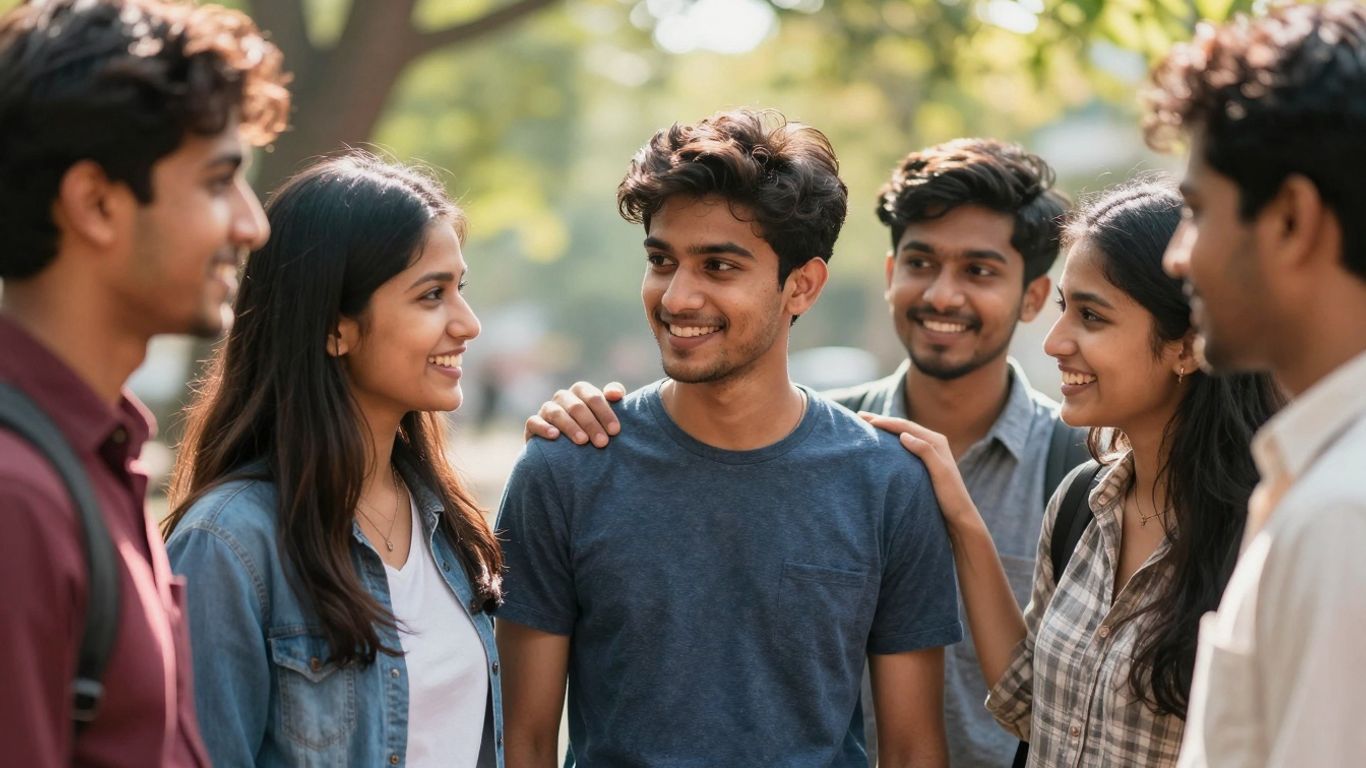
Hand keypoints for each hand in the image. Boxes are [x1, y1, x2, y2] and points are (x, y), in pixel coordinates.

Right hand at [523, 381, 625, 446]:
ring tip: (583, 441)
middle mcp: (563, 398)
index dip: (605, 412)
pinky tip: (555, 436)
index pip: (592, 396)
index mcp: (580, 392)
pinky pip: (534, 422)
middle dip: (591, 424)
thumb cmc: (591, 429)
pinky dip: (544, 428)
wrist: (564, 451)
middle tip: (602, 442)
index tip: (615, 431)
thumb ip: (612, 399)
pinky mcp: (532, 424)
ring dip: (571, 427)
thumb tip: (616, 394)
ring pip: (556, 413)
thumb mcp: (603, 415)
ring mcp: (546, 410)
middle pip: (576, 406)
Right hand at [858, 413, 981, 532]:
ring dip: (885, 429)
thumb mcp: (940, 473)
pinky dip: (891, 441)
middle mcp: (933, 443)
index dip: (885, 422)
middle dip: (882, 421)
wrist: (960, 516)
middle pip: (903, 427)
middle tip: (859, 416)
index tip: (866, 421)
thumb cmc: (951, 496)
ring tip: (866, 425)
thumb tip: (904, 435)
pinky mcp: (924, 463)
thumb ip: (925, 451)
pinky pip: (904, 446)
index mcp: (936, 441)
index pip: (905, 427)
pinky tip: (881, 443)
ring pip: (903, 435)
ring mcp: (929, 453)